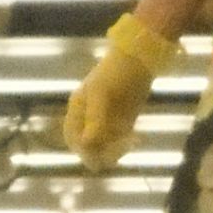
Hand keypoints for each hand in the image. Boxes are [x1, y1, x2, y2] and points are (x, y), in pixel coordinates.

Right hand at [63, 45, 152, 171]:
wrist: (140, 59)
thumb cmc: (115, 72)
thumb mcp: (101, 93)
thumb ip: (94, 118)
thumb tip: (86, 142)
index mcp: (78, 109)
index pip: (73, 137)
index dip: (81, 148)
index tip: (96, 153)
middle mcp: (90, 117)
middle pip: (89, 146)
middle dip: (101, 151)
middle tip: (119, 147)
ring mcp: (107, 121)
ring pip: (105, 147)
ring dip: (117, 149)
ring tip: (131, 140)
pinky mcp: (124, 123)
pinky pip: (121, 142)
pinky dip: (127, 144)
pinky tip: (138, 138)